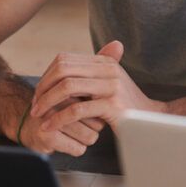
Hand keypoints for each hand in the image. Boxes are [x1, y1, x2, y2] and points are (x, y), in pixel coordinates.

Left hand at [30, 40, 163, 139]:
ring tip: (38, 115)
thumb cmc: (126, 103)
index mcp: (105, 61)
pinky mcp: (112, 105)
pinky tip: (49, 126)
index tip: (39, 92)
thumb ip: (90, 71)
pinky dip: (58, 119)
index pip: (65, 60)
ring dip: (47, 102)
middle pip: (63, 70)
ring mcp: (111, 86)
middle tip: (35, 104)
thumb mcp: (109, 81)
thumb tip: (61, 61)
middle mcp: (108, 69)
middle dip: (43, 87)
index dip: (46, 75)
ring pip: (67, 88)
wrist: (150, 119)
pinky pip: (77, 110)